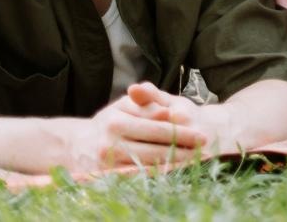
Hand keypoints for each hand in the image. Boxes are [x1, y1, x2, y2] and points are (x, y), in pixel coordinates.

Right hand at [66, 82, 211, 171]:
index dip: (183, 134)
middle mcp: (111, 145)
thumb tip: (169, 113)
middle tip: (209, 153)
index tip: (204, 137)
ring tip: (198, 162)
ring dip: (176, 166)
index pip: (158, 130)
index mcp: (116, 123)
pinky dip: (160, 175)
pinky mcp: (109, 180)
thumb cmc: (108, 121)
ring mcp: (108, 166)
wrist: (77, 145)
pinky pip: (140, 179)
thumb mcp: (124, 106)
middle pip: (156, 152)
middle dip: (184, 153)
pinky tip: (177, 172)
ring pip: (150, 168)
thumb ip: (147, 105)